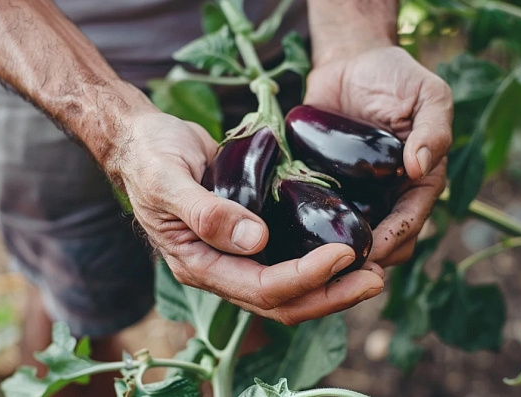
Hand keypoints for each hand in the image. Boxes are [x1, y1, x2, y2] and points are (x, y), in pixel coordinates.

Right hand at [116, 111, 383, 324]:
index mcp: (198, 264)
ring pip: (289, 289)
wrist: (144, 144)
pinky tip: (345, 249)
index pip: (260, 287)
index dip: (305, 276)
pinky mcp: (248, 237)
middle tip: (376, 277)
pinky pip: (286, 261)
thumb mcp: (168, 179)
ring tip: (372, 270)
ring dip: (332, 285)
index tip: (343, 254)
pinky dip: (318, 262)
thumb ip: (206, 212)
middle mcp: (220, 269)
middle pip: (283, 301)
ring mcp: (234, 256)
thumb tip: (255, 240)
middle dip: (331, 294)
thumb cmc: (151, 157)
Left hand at [305, 46, 452, 266]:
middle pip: (384, 242)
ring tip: (312, 263)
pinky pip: (321, 216)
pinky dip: (311, 231)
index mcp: (420, 181)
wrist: (351, 62)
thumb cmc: (396, 76)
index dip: (394, 239)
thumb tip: (420, 166)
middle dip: (366, 259)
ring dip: (336, 254)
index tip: (372, 253)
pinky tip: (291, 239)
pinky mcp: (327, 186)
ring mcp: (358, 195)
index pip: (411, 221)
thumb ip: (434, 129)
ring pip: (351, 238)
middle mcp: (390, 195)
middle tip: (338, 267)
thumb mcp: (428, 95)